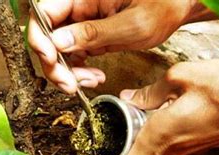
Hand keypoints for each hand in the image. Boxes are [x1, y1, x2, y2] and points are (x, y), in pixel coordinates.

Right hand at [28, 0, 196, 93]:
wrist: (177, 8)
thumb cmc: (163, 5)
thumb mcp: (132, 23)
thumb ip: (94, 33)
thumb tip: (59, 42)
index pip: (44, 14)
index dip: (40, 38)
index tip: (51, 59)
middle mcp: (78, 7)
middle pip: (47, 36)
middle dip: (54, 64)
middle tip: (68, 84)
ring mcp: (82, 22)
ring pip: (57, 50)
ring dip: (66, 72)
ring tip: (88, 82)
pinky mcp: (89, 36)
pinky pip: (73, 56)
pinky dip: (78, 72)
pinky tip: (93, 77)